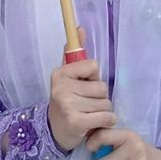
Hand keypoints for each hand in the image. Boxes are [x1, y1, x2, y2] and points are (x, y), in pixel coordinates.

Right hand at [48, 30, 115, 152]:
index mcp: (60, 73)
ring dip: (103, 111)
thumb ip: (75, 53)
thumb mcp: (68, 76)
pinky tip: (96, 124)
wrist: (53, 132)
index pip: (94, 66)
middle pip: (102, 87)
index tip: (83, 87)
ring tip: (89, 115)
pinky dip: (107, 122)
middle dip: (100, 97)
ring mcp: (68, 105)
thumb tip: (80, 28)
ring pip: (106, 103)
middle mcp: (62, 87)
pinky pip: (107, 117)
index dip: (93, 78)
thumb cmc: (66, 101)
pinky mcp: (76, 122)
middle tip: (86, 105)